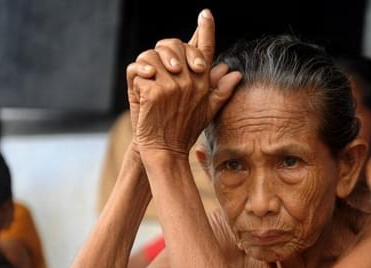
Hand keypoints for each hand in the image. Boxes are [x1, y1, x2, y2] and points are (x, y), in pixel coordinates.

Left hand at [126, 9, 240, 155]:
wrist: (165, 151)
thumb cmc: (183, 131)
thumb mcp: (206, 111)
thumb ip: (220, 91)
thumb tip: (234, 73)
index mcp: (202, 83)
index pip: (205, 50)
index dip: (206, 30)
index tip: (205, 14)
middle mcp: (190, 81)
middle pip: (173, 46)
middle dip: (161, 53)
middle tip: (156, 69)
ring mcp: (172, 85)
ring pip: (152, 57)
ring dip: (145, 69)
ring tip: (148, 86)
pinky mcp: (154, 91)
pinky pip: (139, 71)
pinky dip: (136, 81)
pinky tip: (142, 96)